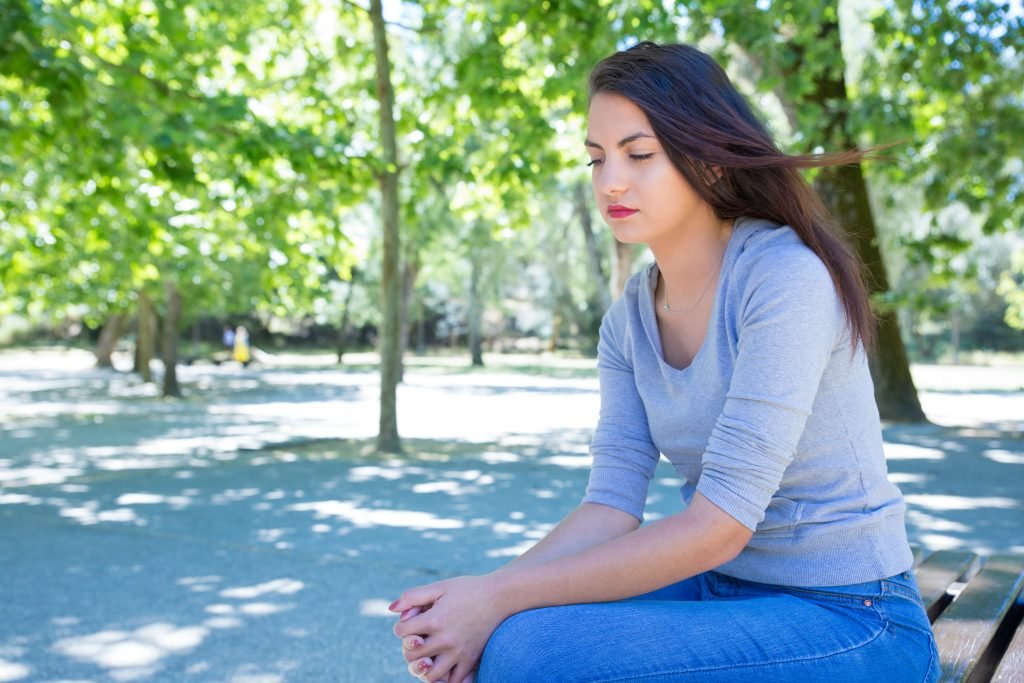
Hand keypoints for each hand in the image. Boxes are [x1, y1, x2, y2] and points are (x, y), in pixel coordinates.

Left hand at [391, 574, 508, 682]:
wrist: (499, 596)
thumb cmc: (467, 589)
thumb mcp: (439, 587)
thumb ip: (413, 596)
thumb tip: (391, 610)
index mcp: (435, 619)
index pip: (401, 632)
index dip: (402, 626)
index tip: (411, 621)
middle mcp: (445, 639)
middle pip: (412, 655)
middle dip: (409, 647)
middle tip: (417, 639)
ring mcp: (459, 652)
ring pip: (430, 675)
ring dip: (424, 668)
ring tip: (427, 656)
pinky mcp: (470, 659)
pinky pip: (454, 680)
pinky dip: (445, 678)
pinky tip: (442, 666)